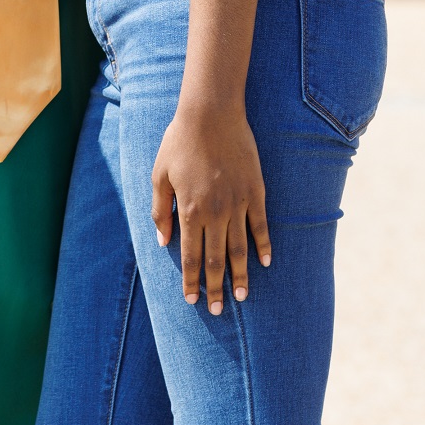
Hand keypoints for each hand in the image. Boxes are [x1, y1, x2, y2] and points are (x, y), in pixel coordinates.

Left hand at [151, 99, 270, 312]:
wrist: (210, 114)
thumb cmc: (179, 142)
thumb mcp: (159, 176)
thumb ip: (160, 211)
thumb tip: (162, 242)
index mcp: (189, 210)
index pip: (189, 255)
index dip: (191, 280)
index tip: (193, 300)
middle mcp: (214, 212)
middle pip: (216, 259)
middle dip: (216, 287)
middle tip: (219, 310)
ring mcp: (237, 203)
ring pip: (239, 248)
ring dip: (241, 275)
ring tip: (242, 297)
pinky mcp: (255, 192)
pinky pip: (260, 225)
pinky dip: (263, 246)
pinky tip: (264, 263)